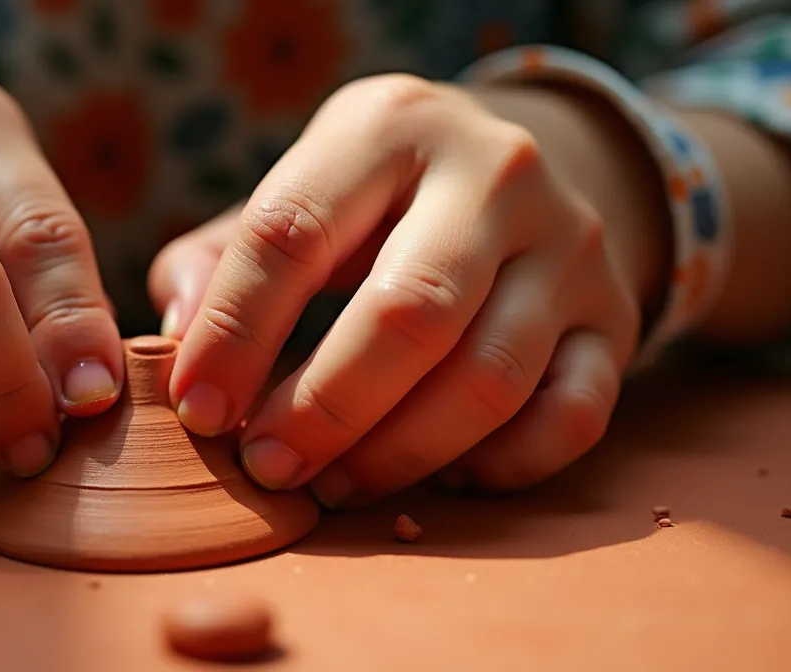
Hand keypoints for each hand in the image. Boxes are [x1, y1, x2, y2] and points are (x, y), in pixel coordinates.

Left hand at [150, 75, 646, 506]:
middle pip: (408, 314)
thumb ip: (220, 260)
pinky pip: (572, 415)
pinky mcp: (614, 318)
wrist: (513, 172)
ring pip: (490, 378)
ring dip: (399, 452)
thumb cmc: (372, 203)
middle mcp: (494, 174)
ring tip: (332, 484)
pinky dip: (502, 466)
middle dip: (323, 409)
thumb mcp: (297, 192)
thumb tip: (177, 342)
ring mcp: (570, 246)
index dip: (234, 333)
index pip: (293, 233)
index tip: (197, 410)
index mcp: (387, 127)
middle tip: (266, 465)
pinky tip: (440, 480)